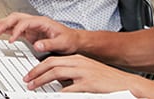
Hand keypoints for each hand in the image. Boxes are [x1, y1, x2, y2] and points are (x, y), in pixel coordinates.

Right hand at [0, 13, 77, 54]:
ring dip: (2, 23)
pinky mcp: (30, 32)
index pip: (24, 22)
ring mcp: (32, 26)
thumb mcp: (61, 43)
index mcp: (42, 21)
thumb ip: (49, 44)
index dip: (16, 30)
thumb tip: (36, 45)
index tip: (11, 40)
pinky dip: (6, 29)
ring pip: (14, 21)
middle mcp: (35, 22)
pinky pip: (15, 28)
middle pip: (16, 18)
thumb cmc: (69, 39)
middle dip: (4, 23)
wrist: (74, 40)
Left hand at [24, 54, 151, 93]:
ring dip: (42, 80)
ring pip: (56, 73)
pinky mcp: (89, 84)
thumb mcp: (87, 72)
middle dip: (36, 72)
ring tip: (33, 87)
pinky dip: (59, 92)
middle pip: (51, 64)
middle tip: (27, 80)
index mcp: (78, 59)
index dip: (39, 67)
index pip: (53, 59)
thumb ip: (72, 74)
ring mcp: (84, 73)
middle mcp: (79, 63)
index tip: (30, 74)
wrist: (126, 83)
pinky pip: (69, 88)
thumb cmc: (107, 80)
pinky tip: (53, 95)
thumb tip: (57, 82)